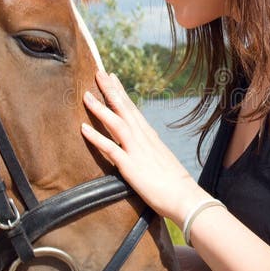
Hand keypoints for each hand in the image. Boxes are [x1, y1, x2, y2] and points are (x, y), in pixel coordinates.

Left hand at [81, 71, 206, 222]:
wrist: (186, 198)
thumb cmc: (175, 184)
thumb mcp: (162, 161)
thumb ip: (150, 152)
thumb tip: (143, 149)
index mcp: (150, 137)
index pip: (133, 109)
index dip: (121, 93)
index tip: (113, 78)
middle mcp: (143, 139)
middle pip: (124, 109)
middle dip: (111, 90)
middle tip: (99, 72)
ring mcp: (137, 151)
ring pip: (116, 123)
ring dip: (100, 108)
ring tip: (86, 95)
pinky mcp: (131, 166)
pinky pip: (110, 148)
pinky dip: (96, 137)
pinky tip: (83, 129)